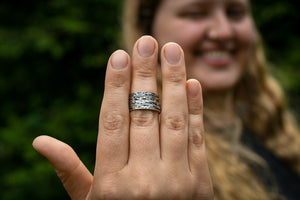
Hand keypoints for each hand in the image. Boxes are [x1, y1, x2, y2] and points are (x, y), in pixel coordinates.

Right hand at [33, 36, 212, 199]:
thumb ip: (70, 171)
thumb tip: (40, 141)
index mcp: (111, 183)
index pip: (112, 122)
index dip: (116, 86)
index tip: (120, 55)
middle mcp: (144, 180)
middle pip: (144, 115)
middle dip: (145, 74)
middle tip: (146, 41)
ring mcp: (177, 181)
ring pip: (173, 121)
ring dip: (174, 81)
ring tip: (172, 50)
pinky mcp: (201, 184)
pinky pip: (197, 139)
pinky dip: (195, 109)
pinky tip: (193, 83)